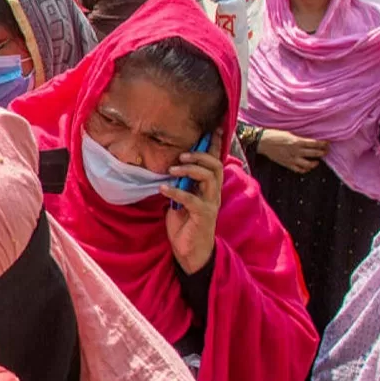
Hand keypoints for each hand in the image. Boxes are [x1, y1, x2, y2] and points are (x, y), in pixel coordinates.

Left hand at [159, 149, 222, 273]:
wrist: (189, 251)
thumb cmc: (185, 224)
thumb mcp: (181, 200)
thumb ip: (181, 184)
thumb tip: (169, 167)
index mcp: (209, 187)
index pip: (215, 162)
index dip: (215, 145)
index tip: (212, 128)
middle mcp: (213, 193)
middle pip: (216, 166)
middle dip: (200, 155)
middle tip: (181, 154)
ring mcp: (210, 204)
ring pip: (209, 178)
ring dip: (190, 169)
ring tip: (172, 169)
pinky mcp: (203, 216)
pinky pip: (192, 199)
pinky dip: (177, 192)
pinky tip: (163, 188)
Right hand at [254, 128, 330, 173]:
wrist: (262, 142)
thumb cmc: (275, 135)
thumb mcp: (289, 134)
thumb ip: (299, 138)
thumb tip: (308, 141)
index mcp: (297, 141)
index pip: (315, 143)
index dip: (323, 144)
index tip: (327, 143)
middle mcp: (296, 151)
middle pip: (315, 153)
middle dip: (322, 152)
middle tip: (326, 151)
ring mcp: (292, 159)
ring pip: (308, 164)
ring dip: (315, 163)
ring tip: (317, 161)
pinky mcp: (287, 164)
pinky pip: (299, 170)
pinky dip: (305, 169)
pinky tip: (307, 167)